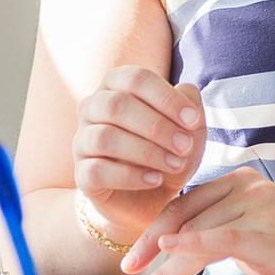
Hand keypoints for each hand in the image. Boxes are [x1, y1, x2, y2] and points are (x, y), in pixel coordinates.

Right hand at [73, 67, 206, 237]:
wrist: (153, 195)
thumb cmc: (169, 148)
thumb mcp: (189, 126)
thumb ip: (190, 102)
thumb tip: (185, 89)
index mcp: (117, 85)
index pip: (136, 79)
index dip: (166, 98)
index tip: (193, 120)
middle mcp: (93, 108)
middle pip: (116, 105)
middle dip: (157, 126)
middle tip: (184, 146)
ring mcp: (82, 141)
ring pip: (104, 138)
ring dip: (146, 152)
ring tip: (175, 164)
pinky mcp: (81, 175)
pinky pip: (96, 171)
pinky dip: (130, 176)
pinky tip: (155, 179)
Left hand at [121, 167, 274, 274]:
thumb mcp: (255, 234)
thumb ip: (220, 231)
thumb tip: (174, 251)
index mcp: (243, 182)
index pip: (184, 203)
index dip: (153, 232)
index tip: (134, 261)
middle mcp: (249, 186)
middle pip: (182, 215)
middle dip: (149, 249)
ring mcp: (260, 206)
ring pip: (195, 236)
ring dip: (163, 270)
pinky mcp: (268, 233)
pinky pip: (218, 239)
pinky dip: (188, 248)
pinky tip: (167, 258)